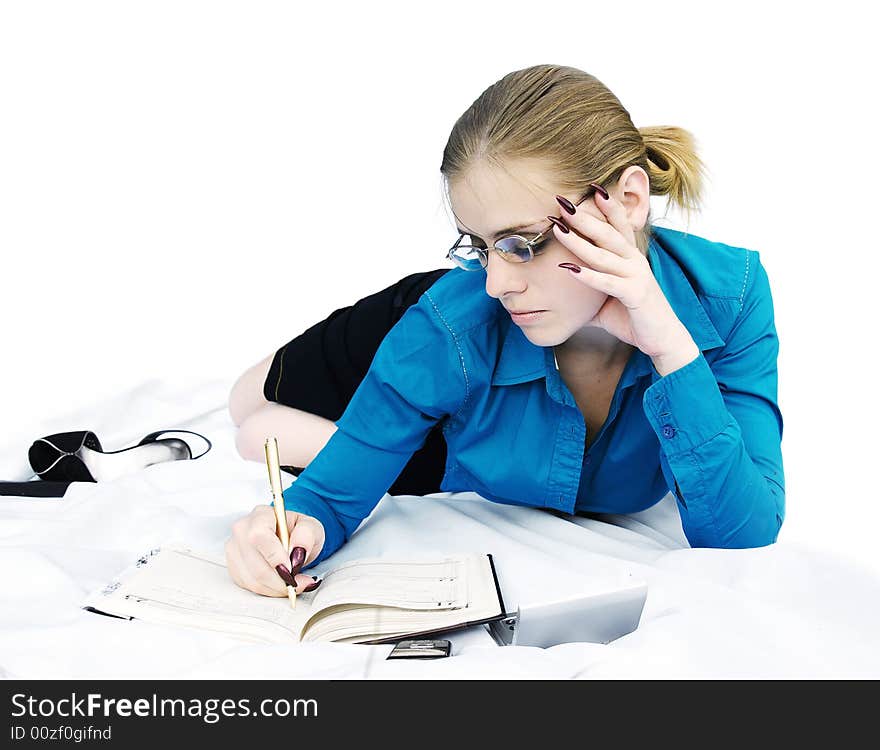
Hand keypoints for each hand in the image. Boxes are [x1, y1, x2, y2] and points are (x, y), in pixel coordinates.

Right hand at [225, 505, 325, 596]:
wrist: (290, 538)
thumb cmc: (298, 531)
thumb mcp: (312, 527)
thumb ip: (306, 535)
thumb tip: (297, 551)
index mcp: (261, 514)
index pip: (259, 535)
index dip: (274, 556)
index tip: (292, 570)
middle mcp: (242, 530)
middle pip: (255, 563)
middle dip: (281, 579)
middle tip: (301, 583)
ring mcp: (234, 549)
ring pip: (253, 579)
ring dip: (277, 588)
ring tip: (295, 584)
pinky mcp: (234, 567)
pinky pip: (250, 586)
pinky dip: (269, 590)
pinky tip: (281, 584)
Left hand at [552, 190, 692, 358]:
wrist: (662, 340)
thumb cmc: (634, 318)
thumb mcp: (606, 301)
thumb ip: (587, 291)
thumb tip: (561, 293)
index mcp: (630, 258)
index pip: (617, 226)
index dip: (605, 206)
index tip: (587, 188)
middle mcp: (635, 261)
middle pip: (607, 233)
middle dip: (584, 216)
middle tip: (562, 201)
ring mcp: (636, 276)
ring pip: (604, 254)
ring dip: (579, 241)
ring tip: (558, 228)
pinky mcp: (636, 295)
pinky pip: (609, 283)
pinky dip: (589, 277)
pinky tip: (570, 270)